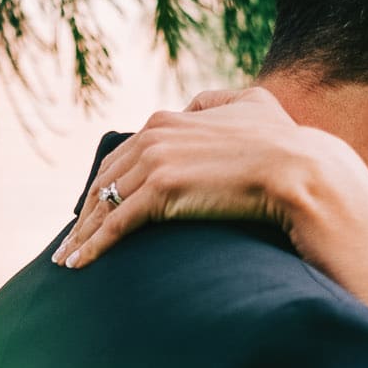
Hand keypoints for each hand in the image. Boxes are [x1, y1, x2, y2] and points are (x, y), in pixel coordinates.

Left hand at [54, 88, 354, 267]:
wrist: (300, 170)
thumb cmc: (284, 144)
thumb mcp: (251, 104)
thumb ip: (219, 101)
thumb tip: (196, 103)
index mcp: (167, 120)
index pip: (120, 157)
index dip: (104, 186)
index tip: (91, 210)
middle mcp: (153, 137)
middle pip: (104, 181)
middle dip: (83, 214)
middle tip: (68, 244)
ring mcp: (155, 162)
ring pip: (104, 204)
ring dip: (81, 235)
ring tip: (67, 261)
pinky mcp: (160, 192)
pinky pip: (116, 223)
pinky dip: (93, 246)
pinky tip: (80, 266)